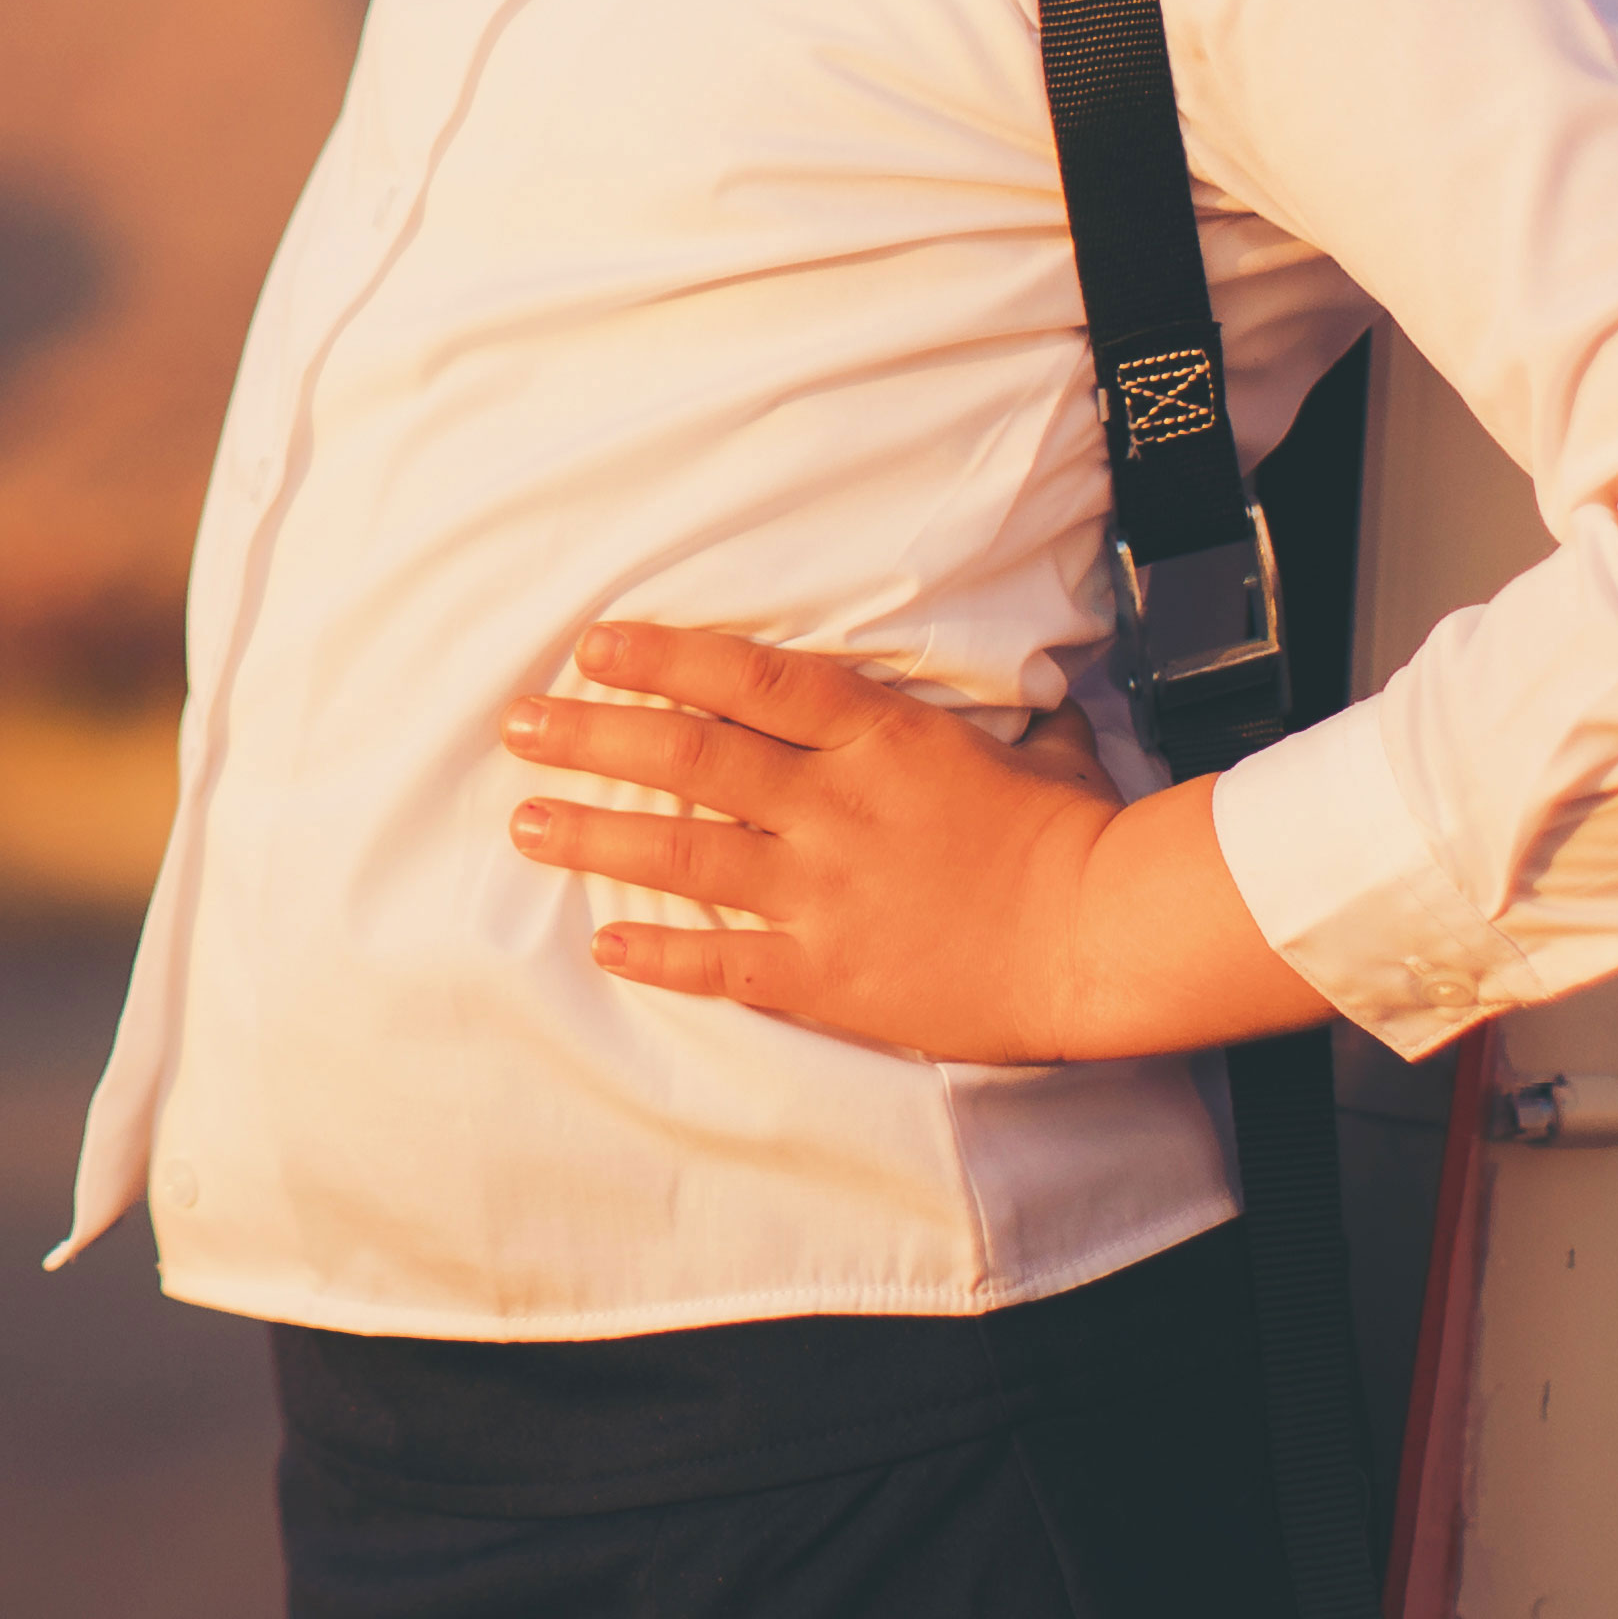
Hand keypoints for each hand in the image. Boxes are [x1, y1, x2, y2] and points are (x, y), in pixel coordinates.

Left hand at [503, 622, 1331, 1063]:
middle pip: (689, 757)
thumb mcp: (1020, 740)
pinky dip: (659, 952)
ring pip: (683, 854)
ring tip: (527, 823)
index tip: (595, 646)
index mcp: (876, 735)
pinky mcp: (825, 972)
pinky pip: (722, 961)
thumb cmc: (1071, 830)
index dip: (663, 658)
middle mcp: (832, 805)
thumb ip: (963, 715)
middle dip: (594, 735)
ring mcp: (821, 891)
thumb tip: (974, 680)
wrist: (1097, 935)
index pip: (747, 679)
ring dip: (596, 835)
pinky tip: (604, 943)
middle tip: (520, 724)